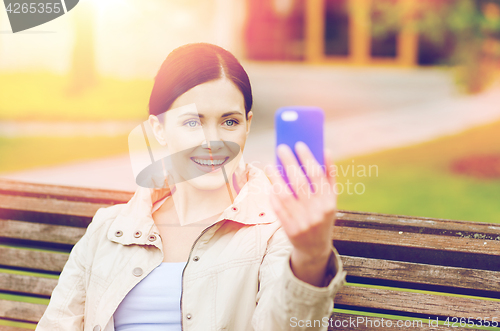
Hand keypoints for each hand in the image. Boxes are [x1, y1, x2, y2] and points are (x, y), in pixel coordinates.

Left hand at [265, 142, 336, 285]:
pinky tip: (269, 184)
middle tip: (281, 148)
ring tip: (270, 164)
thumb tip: (326, 150)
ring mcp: (303, 222)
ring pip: (285, 195)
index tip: (299, 144)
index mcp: (329, 202)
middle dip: (289, 163)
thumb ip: (330, 177)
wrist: (315, 249)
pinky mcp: (290, 230)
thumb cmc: (322, 217)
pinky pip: (278, 208)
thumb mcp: (331, 200)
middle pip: (300, 182)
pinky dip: (273, 195)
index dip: (307, 158)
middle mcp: (317, 212)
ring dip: (276, 177)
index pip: (317, 175)